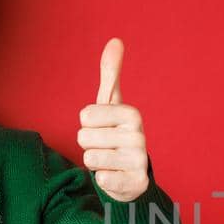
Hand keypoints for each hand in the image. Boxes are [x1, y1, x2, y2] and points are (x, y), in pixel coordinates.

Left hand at [78, 37, 149, 202]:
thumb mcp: (111, 104)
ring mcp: (138, 161)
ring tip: (109, 161)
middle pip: (84, 137)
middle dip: (89, 144)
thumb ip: (111, 73)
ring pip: (89, 158)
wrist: (133, 173)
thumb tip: (115, 40)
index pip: (85, 116)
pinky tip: (114, 176)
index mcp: (132, 114)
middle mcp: (138, 136)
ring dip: (94, 162)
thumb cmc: (116, 133)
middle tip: (105, 146)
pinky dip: (103, 179)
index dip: (88, 124)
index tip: (102, 128)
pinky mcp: (134, 183)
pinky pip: (100, 178)